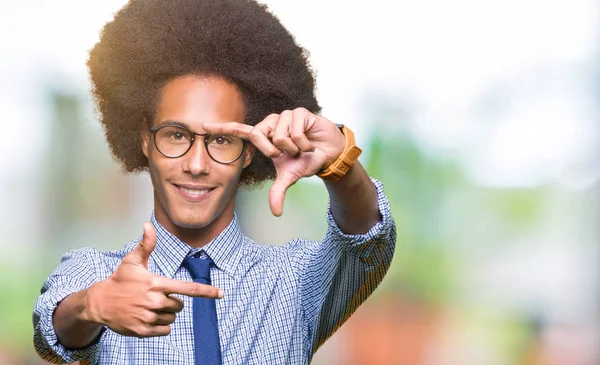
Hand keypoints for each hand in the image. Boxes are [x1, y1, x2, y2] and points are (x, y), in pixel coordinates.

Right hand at [83, 223, 222, 337]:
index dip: (206, 291)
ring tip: (148, 307)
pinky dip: (160, 326)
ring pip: (172, 318)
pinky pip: (165, 330)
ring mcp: (148, 317)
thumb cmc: (119, 280)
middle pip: (179, 305)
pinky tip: (147, 317)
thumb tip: (148, 225)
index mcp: (156, 284)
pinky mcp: (143, 330)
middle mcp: (154, 301)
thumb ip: (146, 244)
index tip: (220, 293)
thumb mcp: (132, 261)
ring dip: (165, 314)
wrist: (100, 303)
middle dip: (171, 302)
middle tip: (154, 297)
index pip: (187, 288)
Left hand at [203, 108, 344, 215]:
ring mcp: (284, 116)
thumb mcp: (290, 177)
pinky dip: (304, 143)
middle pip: (259, 133)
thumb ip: (278, 191)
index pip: (240, 131)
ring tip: (301, 147)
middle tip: (287, 155)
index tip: (203, 125)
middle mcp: (271, 123)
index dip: (222, 129)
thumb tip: (276, 212)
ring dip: (294, 148)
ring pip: (280, 135)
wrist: (328, 153)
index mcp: (265, 136)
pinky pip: (295, 132)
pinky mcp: (299, 112)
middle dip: (273, 149)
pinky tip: (310, 141)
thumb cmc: (306, 160)